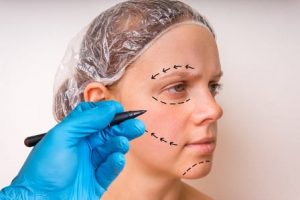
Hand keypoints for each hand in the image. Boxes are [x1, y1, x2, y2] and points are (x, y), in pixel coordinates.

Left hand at [0, 101, 144, 198]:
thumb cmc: (42, 171)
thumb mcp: (62, 137)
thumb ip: (86, 121)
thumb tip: (108, 108)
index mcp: (72, 134)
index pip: (93, 117)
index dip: (107, 112)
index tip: (119, 109)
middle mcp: (82, 147)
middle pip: (107, 133)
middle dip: (122, 128)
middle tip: (136, 125)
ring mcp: (90, 164)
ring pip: (111, 150)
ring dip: (119, 144)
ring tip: (122, 142)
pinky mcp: (97, 181)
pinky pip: (111, 169)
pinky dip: (116, 163)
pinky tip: (118, 158)